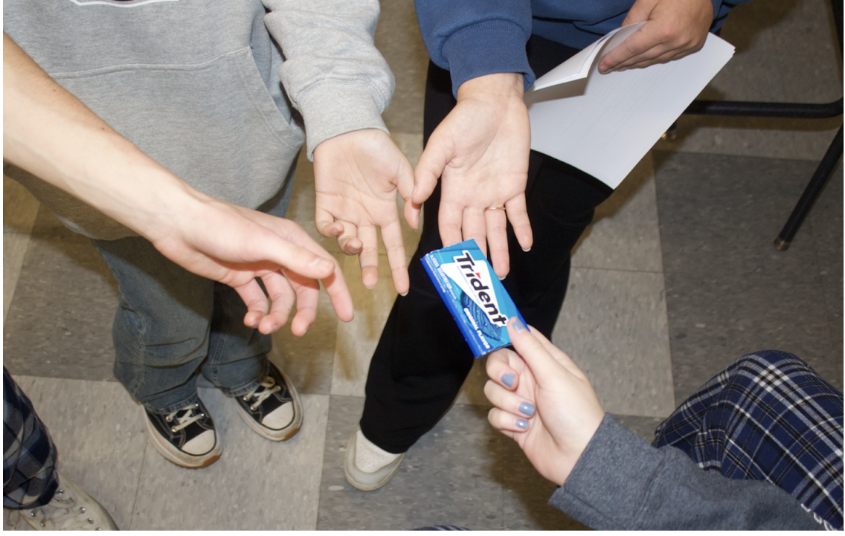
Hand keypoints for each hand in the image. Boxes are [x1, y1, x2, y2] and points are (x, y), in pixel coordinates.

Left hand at [146, 193, 353, 335]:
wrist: (177, 224)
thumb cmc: (219, 225)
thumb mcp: (262, 244)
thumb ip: (296, 259)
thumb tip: (329, 271)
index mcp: (292, 240)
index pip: (324, 268)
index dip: (338, 292)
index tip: (347, 317)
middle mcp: (279, 253)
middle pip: (303, 289)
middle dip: (303, 312)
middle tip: (298, 332)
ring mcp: (259, 266)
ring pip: (280, 298)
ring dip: (275, 316)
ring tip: (263, 327)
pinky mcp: (239, 277)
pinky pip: (257, 301)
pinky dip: (257, 313)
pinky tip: (250, 321)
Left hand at [313, 129, 415, 294]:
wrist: (348, 129)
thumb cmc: (377, 146)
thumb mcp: (401, 170)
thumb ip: (410, 195)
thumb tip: (414, 224)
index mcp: (385, 211)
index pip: (393, 245)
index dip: (397, 267)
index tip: (402, 288)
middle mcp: (365, 216)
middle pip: (368, 250)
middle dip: (369, 268)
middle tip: (370, 283)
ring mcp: (345, 211)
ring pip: (347, 242)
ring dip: (351, 249)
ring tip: (355, 246)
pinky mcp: (325, 204)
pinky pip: (326, 226)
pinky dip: (330, 232)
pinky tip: (338, 229)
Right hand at [412, 73, 532, 277]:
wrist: (495, 102)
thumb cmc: (464, 119)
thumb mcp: (442, 144)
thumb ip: (428, 171)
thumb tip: (413, 198)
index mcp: (452, 190)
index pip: (448, 225)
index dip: (448, 244)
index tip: (448, 266)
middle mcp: (472, 197)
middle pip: (472, 233)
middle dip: (474, 255)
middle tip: (478, 280)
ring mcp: (494, 193)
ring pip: (496, 230)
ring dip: (498, 251)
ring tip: (501, 273)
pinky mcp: (515, 185)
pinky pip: (518, 213)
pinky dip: (522, 229)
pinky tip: (524, 245)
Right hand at [484, 318, 604, 485]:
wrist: (578, 457)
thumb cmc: (576, 413)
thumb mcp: (554, 375)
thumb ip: (530, 348)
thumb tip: (513, 321)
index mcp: (545, 362)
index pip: (520, 339)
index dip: (504, 334)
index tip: (489, 331)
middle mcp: (531, 380)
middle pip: (498, 364)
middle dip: (500, 374)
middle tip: (513, 382)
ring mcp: (521, 401)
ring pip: (493, 390)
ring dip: (507, 402)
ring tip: (528, 413)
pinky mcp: (513, 423)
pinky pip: (494, 415)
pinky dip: (507, 421)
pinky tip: (524, 428)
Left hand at [598, 0, 713, 73]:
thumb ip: (632, 18)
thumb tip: (621, 37)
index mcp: (663, 29)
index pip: (632, 49)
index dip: (616, 58)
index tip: (603, 65)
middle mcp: (676, 41)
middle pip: (643, 57)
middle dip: (624, 62)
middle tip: (609, 66)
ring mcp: (687, 45)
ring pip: (656, 60)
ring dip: (638, 63)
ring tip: (624, 64)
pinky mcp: (695, 45)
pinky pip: (669, 57)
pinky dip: (655, 58)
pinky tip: (644, 58)